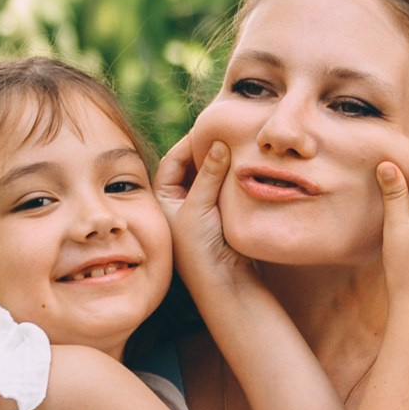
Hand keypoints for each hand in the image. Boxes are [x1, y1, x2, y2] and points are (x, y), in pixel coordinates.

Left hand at [164, 139, 265, 309]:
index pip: (174, 158)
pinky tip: (246, 167)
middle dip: (208, 149)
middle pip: (192, 164)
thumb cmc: (200, 248)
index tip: (212, 127)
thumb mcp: (198, 207)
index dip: (191, 141)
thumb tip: (219, 142)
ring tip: (239, 146)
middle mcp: (177, 199)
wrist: (222, 282)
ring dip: (222, 162)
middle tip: (228, 132)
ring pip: (209, 174)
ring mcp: (198, 206)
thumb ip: (209, 174)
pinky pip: (223, 186)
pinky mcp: (217, 213)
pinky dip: (232, 176)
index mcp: (162, 196)